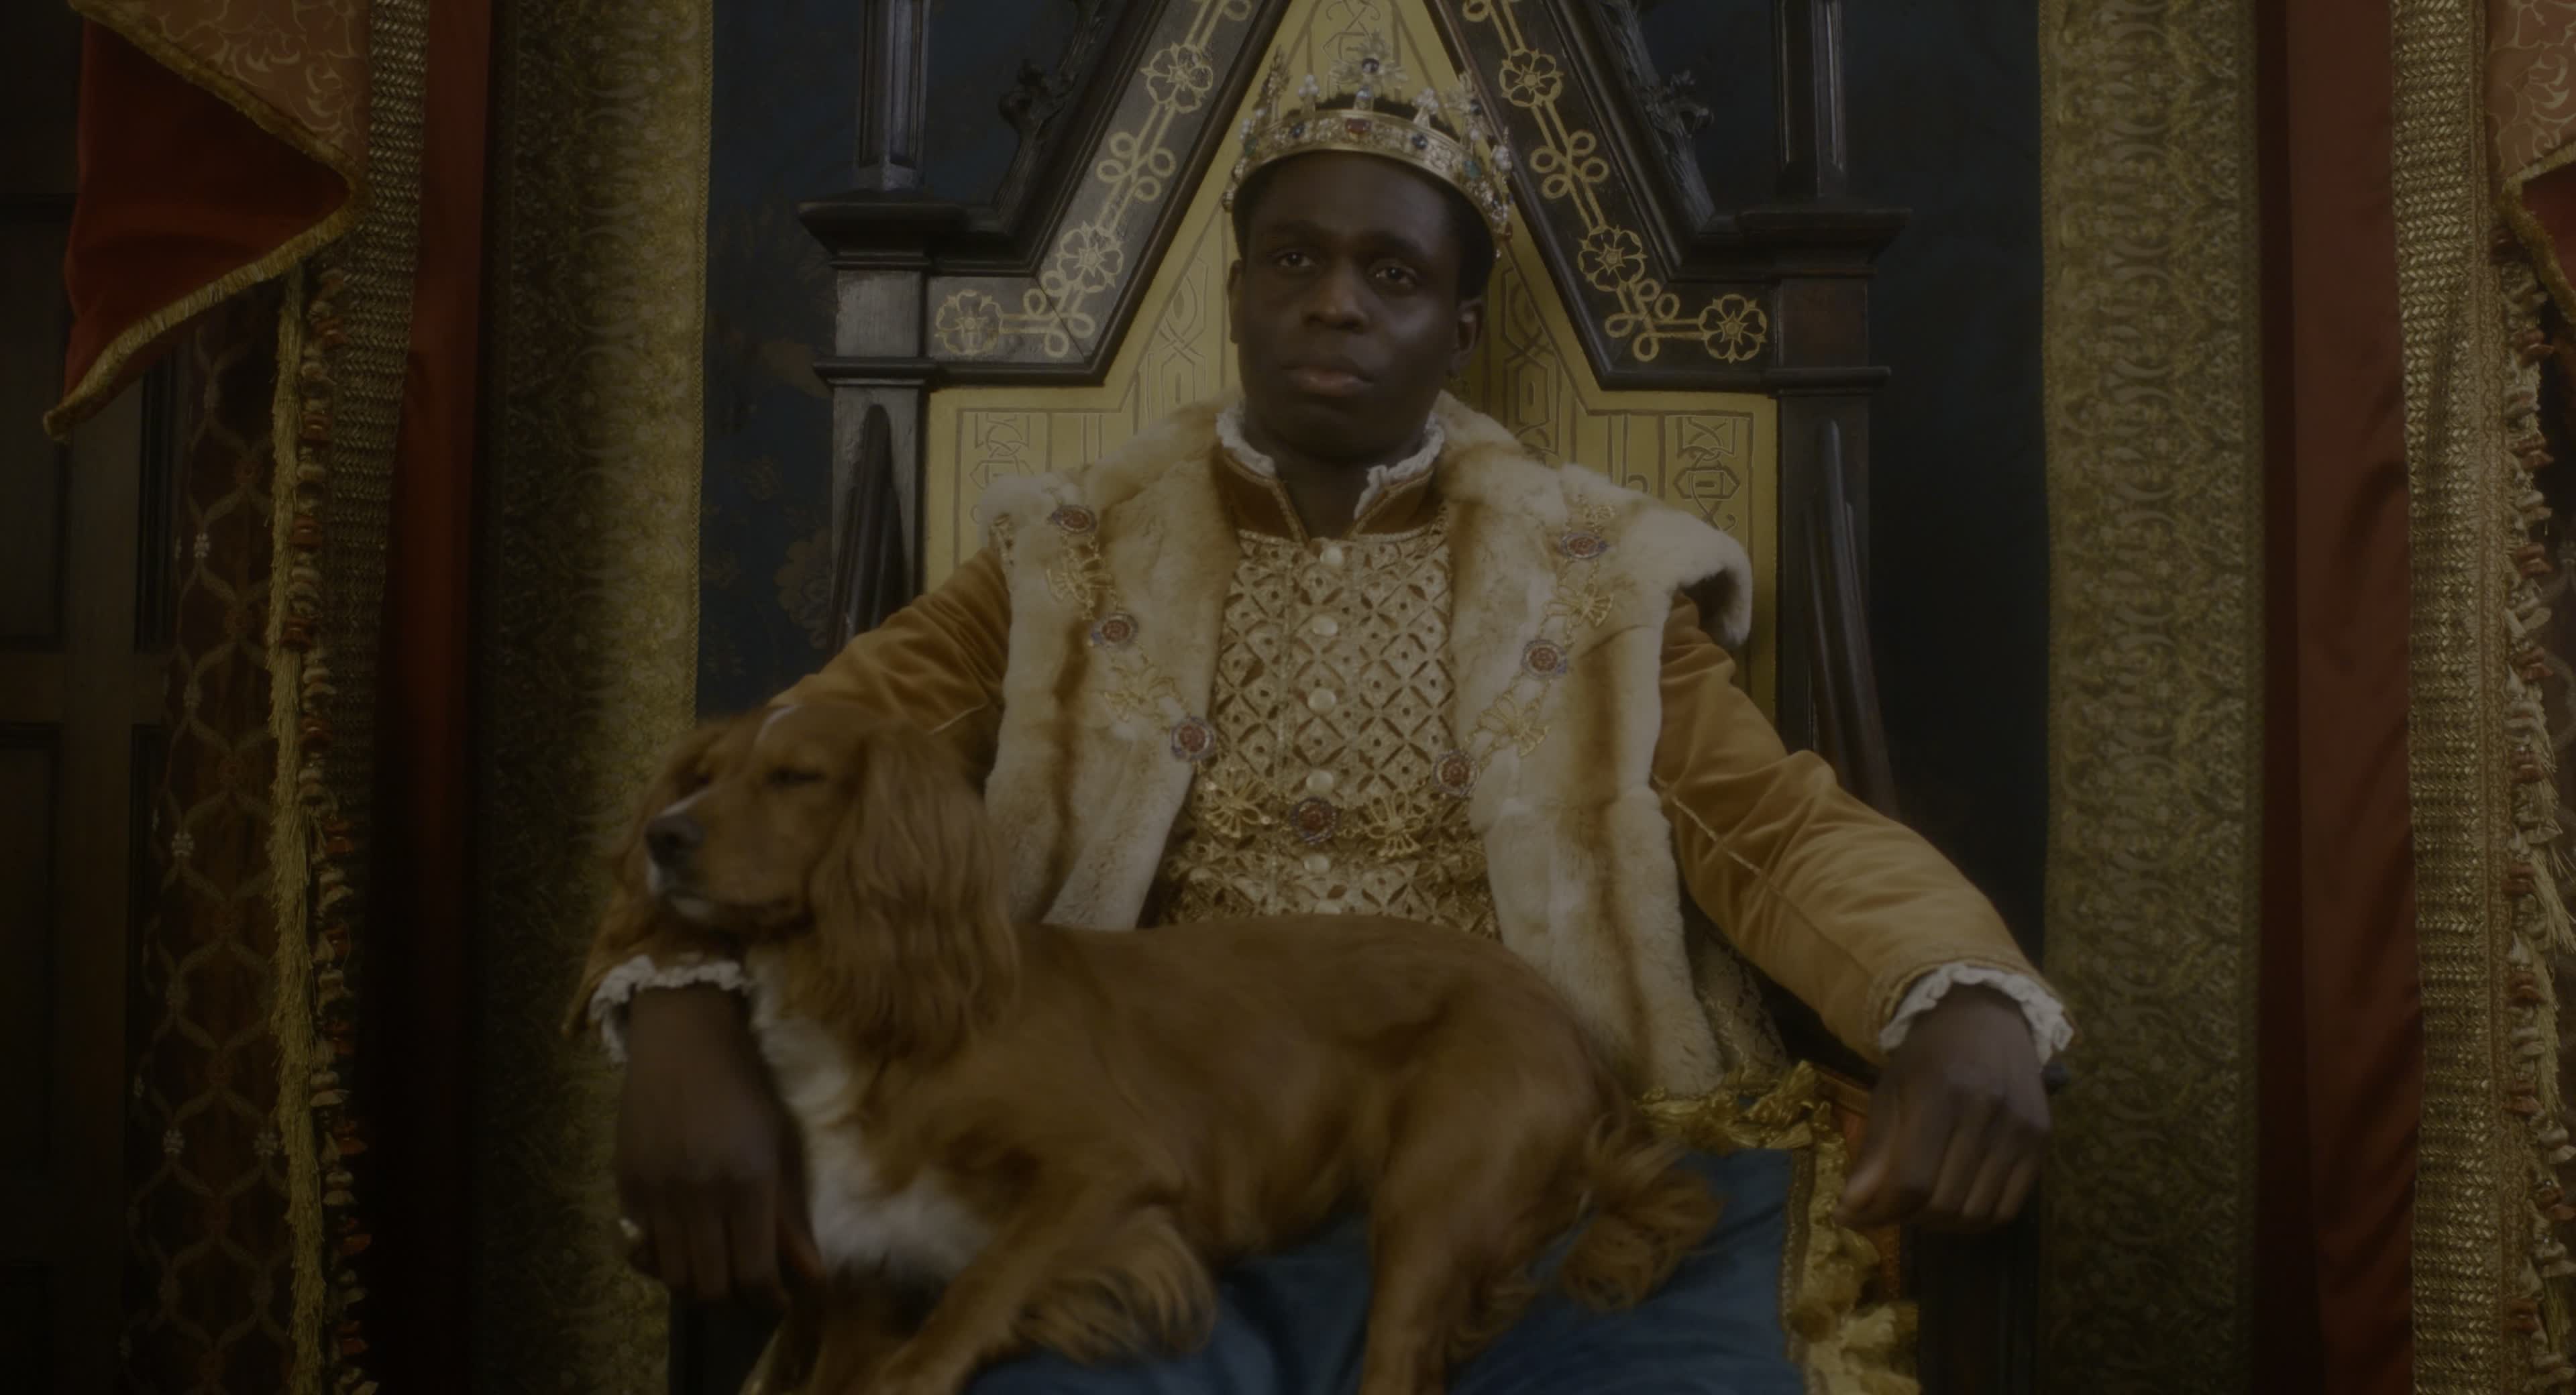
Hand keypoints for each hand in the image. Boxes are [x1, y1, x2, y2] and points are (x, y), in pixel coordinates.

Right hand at [616, 985, 824, 1304]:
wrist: (683, 1040)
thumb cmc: (745, 1088)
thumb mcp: (780, 1146)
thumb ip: (790, 1216)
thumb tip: (813, 1277)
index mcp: (747, 1181)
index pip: (754, 1273)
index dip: (768, 1300)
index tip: (777, 1300)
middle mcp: (698, 1192)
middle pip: (709, 1285)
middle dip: (732, 1297)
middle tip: (745, 1283)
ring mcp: (655, 1190)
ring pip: (671, 1275)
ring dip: (695, 1282)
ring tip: (714, 1266)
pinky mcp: (625, 1184)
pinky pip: (638, 1248)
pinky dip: (660, 1259)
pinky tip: (680, 1243)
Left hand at [1836, 984, 2049, 1232]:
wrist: (1987, 1018)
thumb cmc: (1927, 1056)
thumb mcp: (1888, 1091)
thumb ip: (1874, 1152)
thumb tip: (1850, 1211)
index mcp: (1939, 1092)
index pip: (1912, 1180)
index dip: (1880, 1210)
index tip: (1852, 1217)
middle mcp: (1986, 1111)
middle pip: (1945, 1203)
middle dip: (1906, 1217)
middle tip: (1886, 1208)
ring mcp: (2021, 1129)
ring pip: (1977, 1213)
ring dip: (1940, 1224)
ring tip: (1919, 1206)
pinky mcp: (2043, 1141)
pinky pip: (2009, 1207)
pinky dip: (1977, 1218)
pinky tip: (1956, 1204)